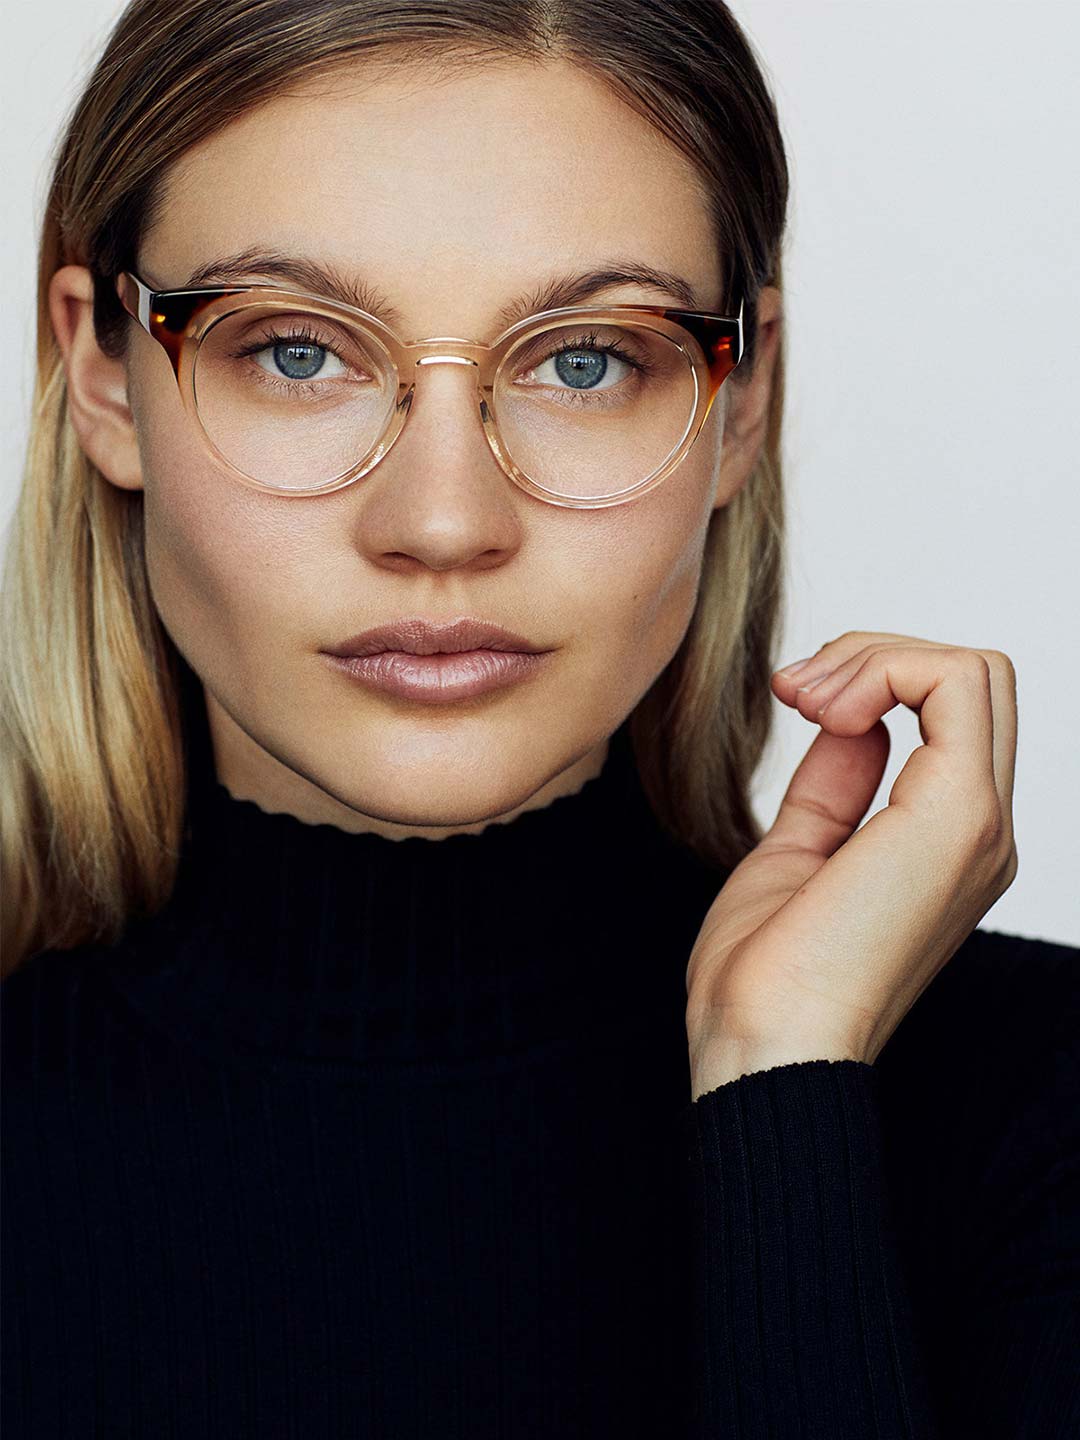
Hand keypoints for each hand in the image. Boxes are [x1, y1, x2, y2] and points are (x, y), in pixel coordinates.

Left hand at [685, 631, 1017, 1099]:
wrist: (765, 1043)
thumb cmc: (765, 973)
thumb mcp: (798, 850)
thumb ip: (835, 785)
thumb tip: (851, 724)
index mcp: (946, 845)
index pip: (951, 715)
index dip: (871, 680)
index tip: (794, 702)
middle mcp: (979, 834)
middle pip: (974, 681)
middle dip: (873, 656)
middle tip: (796, 692)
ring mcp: (977, 825)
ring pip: (974, 671)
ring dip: (873, 658)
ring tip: (802, 698)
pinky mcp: (959, 818)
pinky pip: (958, 684)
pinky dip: (884, 669)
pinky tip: (825, 712)